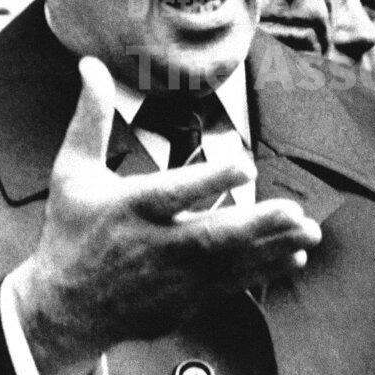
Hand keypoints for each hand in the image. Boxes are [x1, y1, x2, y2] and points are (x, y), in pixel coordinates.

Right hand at [11, 57, 321, 374]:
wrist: (65, 310)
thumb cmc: (72, 232)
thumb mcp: (72, 173)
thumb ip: (90, 118)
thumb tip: (91, 64)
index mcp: (129, 208)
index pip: (172, 192)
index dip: (208, 179)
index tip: (244, 164)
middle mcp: (156, 245)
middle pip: (210, 235)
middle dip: (255, 224)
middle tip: (294, 211)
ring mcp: (175, 278)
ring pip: (231, 262)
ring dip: (273, 246)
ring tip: (310, 231)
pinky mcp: (188, 299)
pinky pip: (233, 284)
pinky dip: (264, 271)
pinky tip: (295, 256)